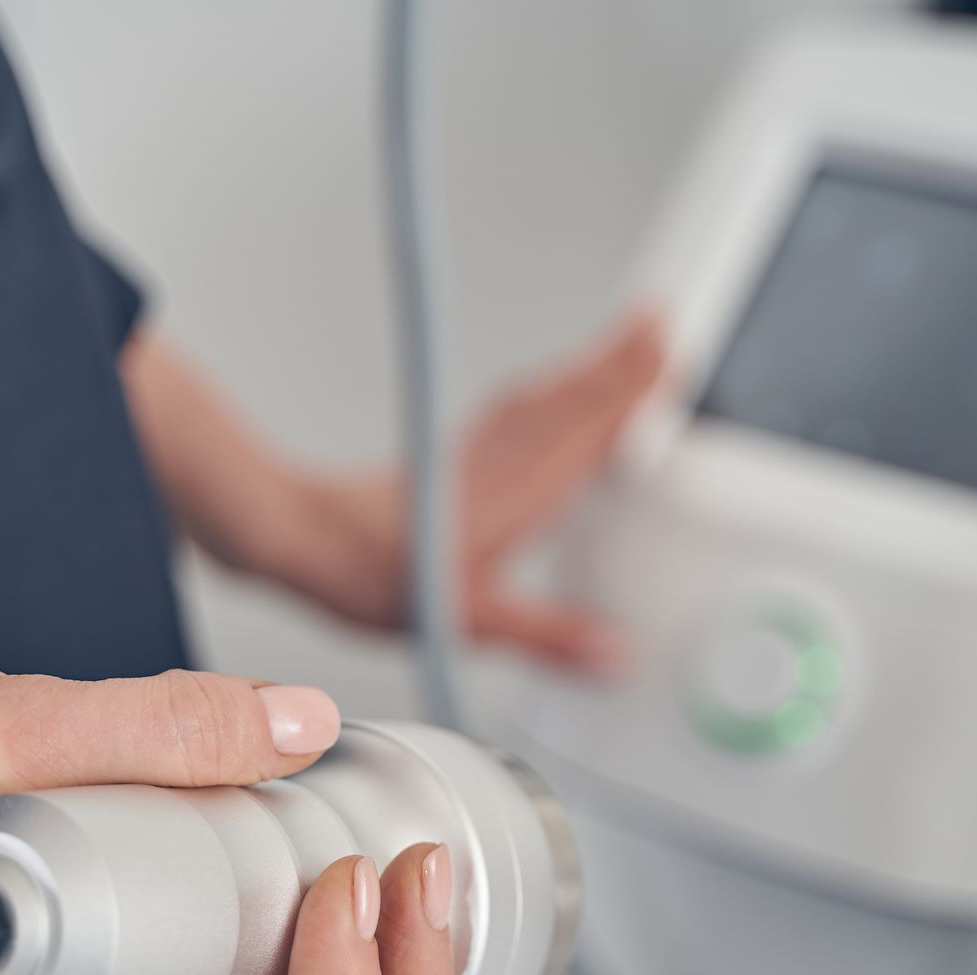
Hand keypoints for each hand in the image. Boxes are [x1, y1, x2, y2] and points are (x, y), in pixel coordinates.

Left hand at [274, 312, 668, 671]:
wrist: (304, 541)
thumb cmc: (373, 575)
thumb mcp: (472, 621)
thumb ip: (550, 636)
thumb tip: (616, 652)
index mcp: (513, 496)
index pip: (586, 432)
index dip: (630, 396)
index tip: (672, 362)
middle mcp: (496, 464)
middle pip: (570, 400)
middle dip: (620, 360)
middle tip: (661, 319)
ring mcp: (473, 454)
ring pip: (543, 398)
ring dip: (587, 366)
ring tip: (627, 337)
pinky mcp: (451, 454)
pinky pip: (514, 408)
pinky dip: (548, 389)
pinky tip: (552, 390)